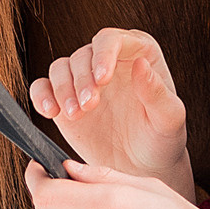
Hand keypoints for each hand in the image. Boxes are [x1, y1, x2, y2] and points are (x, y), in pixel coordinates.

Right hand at [29, 28, 194, 196]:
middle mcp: (107, 61)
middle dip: (81, 80)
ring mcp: (83, 79)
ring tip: (75, 114)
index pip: (112, 40)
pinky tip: (50, 111)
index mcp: (138, 54)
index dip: (103, 55)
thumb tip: (141, 64)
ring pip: (60, 68)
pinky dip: (41, 96)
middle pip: (83, 55)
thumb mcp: (169, 118)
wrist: (143, 168)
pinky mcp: (64, 99)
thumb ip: (156, 92)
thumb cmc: (161, 139)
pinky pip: (43, 87)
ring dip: (62, 90)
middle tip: (89, 107)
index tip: (102, 79)